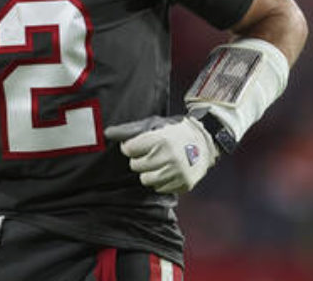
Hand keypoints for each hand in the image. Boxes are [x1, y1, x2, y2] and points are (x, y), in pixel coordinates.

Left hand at [104, 115, 218, 193]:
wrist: (206, 142)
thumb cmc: (175, 132)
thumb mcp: (155, 125)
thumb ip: (130, 130)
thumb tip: (107, 133)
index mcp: (160, 139)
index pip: (129, 149)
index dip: (130, 147)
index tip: (137, 145)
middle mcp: (169, 157)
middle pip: (136, 166)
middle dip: (139, 160)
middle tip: (148, 154)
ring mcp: (177, 172)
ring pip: (146, 180)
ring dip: (148, 172)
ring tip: (157, 163)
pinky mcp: (184, 183)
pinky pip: (160, 188)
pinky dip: (161, 181)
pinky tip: (167, 170)